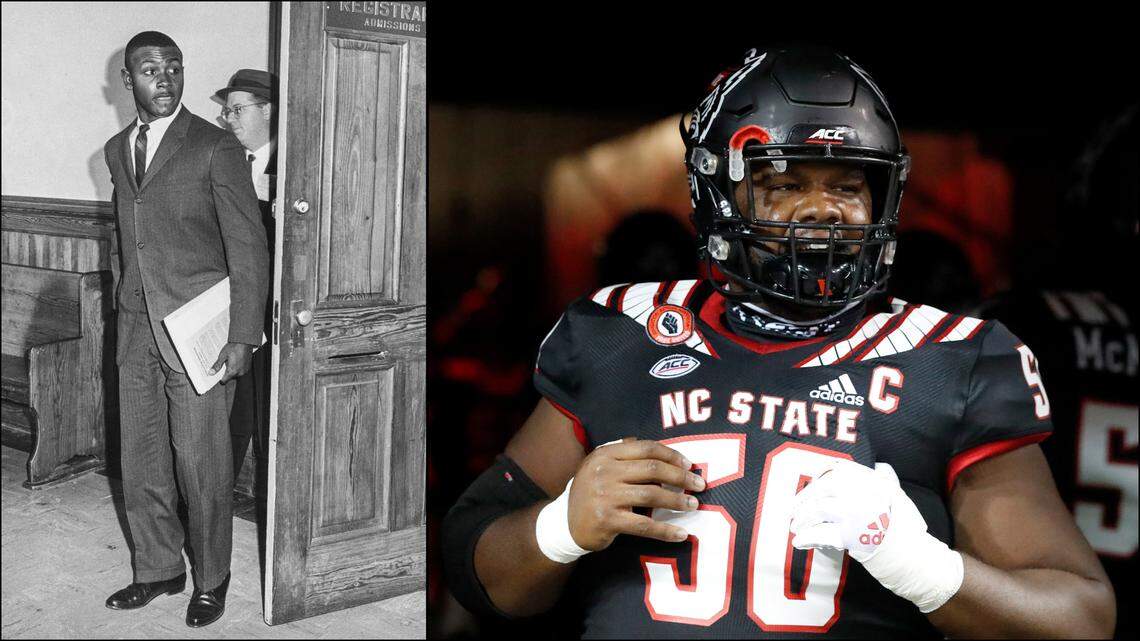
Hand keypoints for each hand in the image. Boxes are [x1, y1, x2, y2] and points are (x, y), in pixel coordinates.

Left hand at [208, 342, 254, 383]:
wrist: (245, 341)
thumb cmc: (234, 347)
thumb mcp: (222, 356)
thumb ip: (217, 366)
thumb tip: (211, 373)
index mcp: (232, 371)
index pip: (224, 381)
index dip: (220, 379)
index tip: (218, 376)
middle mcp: (240, 372)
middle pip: (230, 378)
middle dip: (227, 372)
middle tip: (226, 362)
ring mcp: (245, 370)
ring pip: (236, 374)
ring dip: (233, 370)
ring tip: (232, 360)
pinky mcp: (248, 367)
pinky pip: (241, 370)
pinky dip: (238, 367)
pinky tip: (236, 360)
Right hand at [566, 438, 706, 550]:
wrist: (564, 523)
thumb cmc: (590, 492)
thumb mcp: (599, 465)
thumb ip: (623, 452)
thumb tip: (656, 449)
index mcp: (604, 455)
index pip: (645, 448)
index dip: (671, 455)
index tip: (689, 464)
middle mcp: (604, 472)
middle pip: (652, 469)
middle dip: (681, 476)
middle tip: (699, 484)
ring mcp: (605, 496)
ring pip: (652, 494)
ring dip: (677, 500)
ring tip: (693, 504)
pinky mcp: (608, 520)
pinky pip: (644, 525)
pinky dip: (666, 530)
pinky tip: (681, 533)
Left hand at [789, 459, 915, 561]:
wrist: (917, 559)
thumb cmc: (907, 530)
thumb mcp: (899, 496)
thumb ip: (886, 479)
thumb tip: (880, 466)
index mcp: (874, 480)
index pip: (838, 469)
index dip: (819, 477)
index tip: (810, 487)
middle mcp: (864, 492)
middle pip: (823, 488)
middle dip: (804, 499)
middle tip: (794, 511)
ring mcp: (857, 513)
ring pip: (818, 508)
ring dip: (802, 519)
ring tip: (796, 528)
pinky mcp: (851, 536)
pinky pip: (820, 533)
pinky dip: (806, 537)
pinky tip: (800, 542)